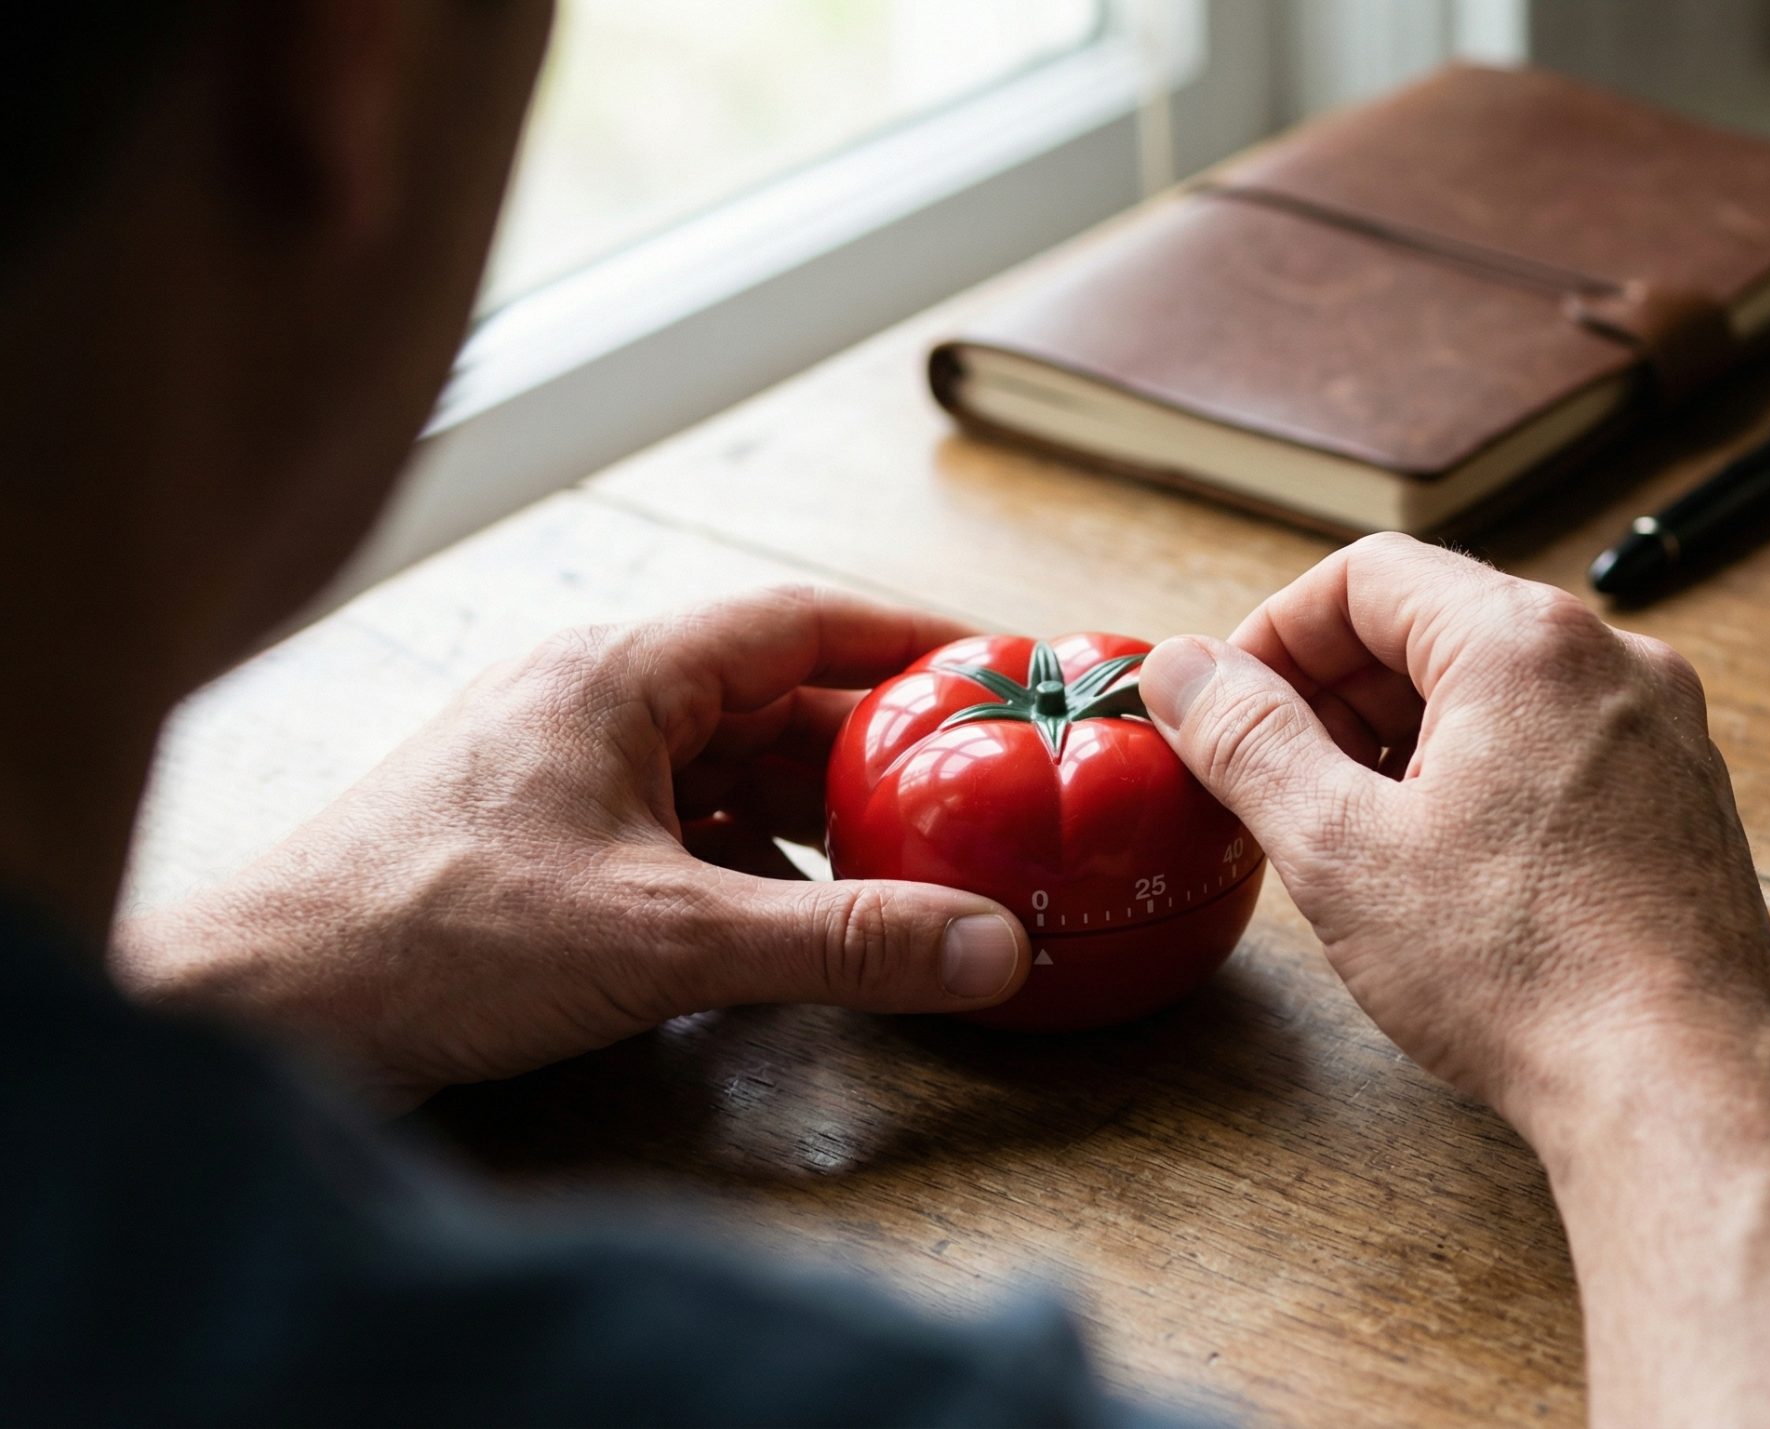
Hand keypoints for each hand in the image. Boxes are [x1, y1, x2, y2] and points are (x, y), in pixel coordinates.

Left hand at [113, 587, 1030, 1109]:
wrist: (258, 1015)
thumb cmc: (427, 941)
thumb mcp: (667, 940)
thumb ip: (840, 941)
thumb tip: (989, 946)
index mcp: (620, 674)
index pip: (799, 620)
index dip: (908, 643)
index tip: (998, 668)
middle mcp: (591, 701)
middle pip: (772, 701)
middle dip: (877, 751)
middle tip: (980, 791)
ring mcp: (559, 771)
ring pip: (724, 771)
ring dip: (814, 816)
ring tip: (910, 863)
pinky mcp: (536, 843)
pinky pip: (677, 829)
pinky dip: (750, 864)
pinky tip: (795, 918)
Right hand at [1138, 534, 1769, 1124]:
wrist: (1676, 1085)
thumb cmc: (1523, 972)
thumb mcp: (1340, 850)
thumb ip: (1247, 740)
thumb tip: (1182, 671)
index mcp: (1526, 642)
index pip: (1368, 577)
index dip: (1274, 636)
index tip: (1227, 707)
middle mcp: (1612, 662)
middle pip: (1438, 627)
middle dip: (1337, 695)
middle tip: (1275, 782)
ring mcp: (1660, 732)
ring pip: (1499, 694)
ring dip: (1405, 742)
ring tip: (1354, 839)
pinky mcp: (1682, 802)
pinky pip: (1559, 750)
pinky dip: (1482, 781)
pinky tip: (1446, 874)